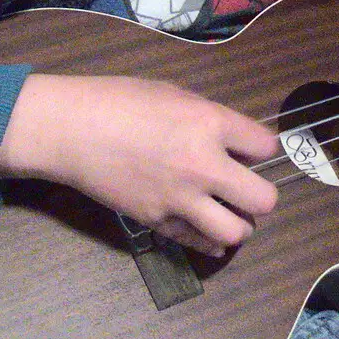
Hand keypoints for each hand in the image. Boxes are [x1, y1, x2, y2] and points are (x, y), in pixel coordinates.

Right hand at [0, 74, 280, 255]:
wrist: (71, 130)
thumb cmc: (120, 101)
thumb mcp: (175, 95)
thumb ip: (211, 119)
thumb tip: (235, 142)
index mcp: (209, 123)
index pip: (266, 147)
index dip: (261, 149)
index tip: (249, 150)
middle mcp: (203, 165)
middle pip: (265, 199)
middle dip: (261, 195)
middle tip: (245, 188)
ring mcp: (180, 198)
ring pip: (237, 232)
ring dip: (239, 224)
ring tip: (227, 212)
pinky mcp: (158, 221)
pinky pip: (200, 243)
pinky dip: (210, 240)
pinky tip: (207, 230)